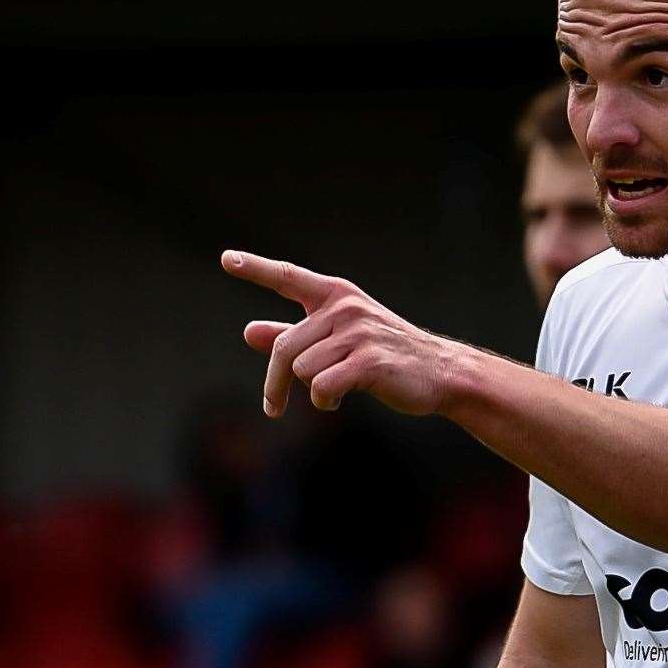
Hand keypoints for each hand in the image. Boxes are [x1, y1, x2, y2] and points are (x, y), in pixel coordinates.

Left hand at [222, 249, 455, 417]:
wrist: (441, 372)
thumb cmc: (387, 355)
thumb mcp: (339, 340)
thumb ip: (294, 335)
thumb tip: (249, 332)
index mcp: (336, 296)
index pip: (288, 277)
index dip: (256, 269)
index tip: (227, 259)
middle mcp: (345, 308)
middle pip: (286, 348)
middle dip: (275, 383)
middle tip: (272, 407)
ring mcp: (359, 333)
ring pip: (304, 370)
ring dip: (312, 391)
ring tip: (333, 392)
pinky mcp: (370, 362)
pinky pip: (323, 387)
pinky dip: (324, 401)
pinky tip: (339, 400)